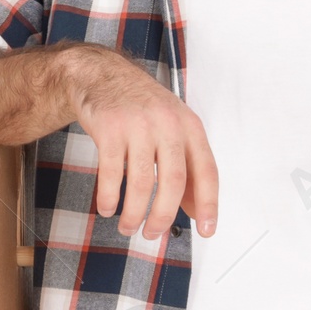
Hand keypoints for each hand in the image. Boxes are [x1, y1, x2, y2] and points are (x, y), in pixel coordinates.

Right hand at [66, 46, 218, 239]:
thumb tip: (198, 210)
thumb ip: (186, 166)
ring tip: (128, 227)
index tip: (207, 231)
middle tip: (153, 234)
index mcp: (189, 126)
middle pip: (173, 182)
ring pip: (140, 183)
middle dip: (163, 216)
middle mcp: (167, 124)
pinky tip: (107, 208)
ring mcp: (137, 126)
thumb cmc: (141, 108)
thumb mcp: (172, 129)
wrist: (102, 75)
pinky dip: (109, 197)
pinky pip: (110, 174)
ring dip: (134, 213)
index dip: (209, 204)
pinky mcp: (108, 129)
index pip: (207, 171)